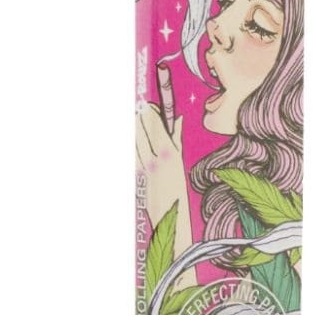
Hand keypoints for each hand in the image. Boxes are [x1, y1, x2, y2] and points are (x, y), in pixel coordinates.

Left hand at [136, 101, 186, 227]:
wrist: (170, 209)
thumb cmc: (178, 183)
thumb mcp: (180, 158)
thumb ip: (176, 137)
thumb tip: (178, 119)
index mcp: (169, 152)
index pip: (156, 125)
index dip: (151, 112)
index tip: (148, 105)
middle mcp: (155, 157)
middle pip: (143, 130)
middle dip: (140, 117)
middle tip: (139, 108)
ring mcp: (144, 164)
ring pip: (136, 140)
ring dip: (135, 128)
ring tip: (135, 118)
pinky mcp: (136, 171)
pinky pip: (133, 152)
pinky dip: (133, 143)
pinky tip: (134, 137)